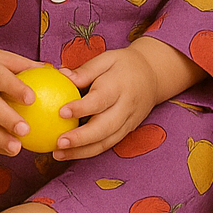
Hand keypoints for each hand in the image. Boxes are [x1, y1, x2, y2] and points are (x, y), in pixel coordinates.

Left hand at [53, 45, 160, 159]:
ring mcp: (128, 121)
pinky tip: (70, 153)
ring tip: (58, 153)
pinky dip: (88, 152)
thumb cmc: (125, 65)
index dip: (81, 107)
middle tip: (59, 142)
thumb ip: (86, 70)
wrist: (154, 76)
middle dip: (81, 138)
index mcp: (120, 85)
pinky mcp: (127, 131)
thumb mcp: (108, 59)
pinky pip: (108, 145)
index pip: (100, 99)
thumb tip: (62, 75)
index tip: (61, 112)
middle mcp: (126, 106)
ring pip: (106, 141)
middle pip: (105, 127)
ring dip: (81, 151)